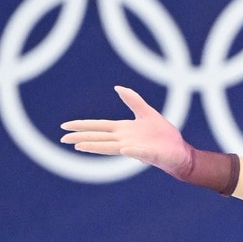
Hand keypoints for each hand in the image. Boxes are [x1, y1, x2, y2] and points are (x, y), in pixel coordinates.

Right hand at [60, 87, 191, 175]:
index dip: (82, 126)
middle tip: (63, 139)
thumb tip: (118, 87)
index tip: (65, 126)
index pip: (98, 126)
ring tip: (80, 146)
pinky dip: (132, 150)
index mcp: (123, 130)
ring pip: (111, 147)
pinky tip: (124, 149)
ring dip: (96, 146)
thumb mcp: (147, 113)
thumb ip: (133, 100)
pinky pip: (139, 152)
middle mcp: (124, 140)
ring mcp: (135, 148)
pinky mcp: (149, 154)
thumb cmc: (163, 135)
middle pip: (98, 138)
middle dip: (81, 138)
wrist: (179, 151)